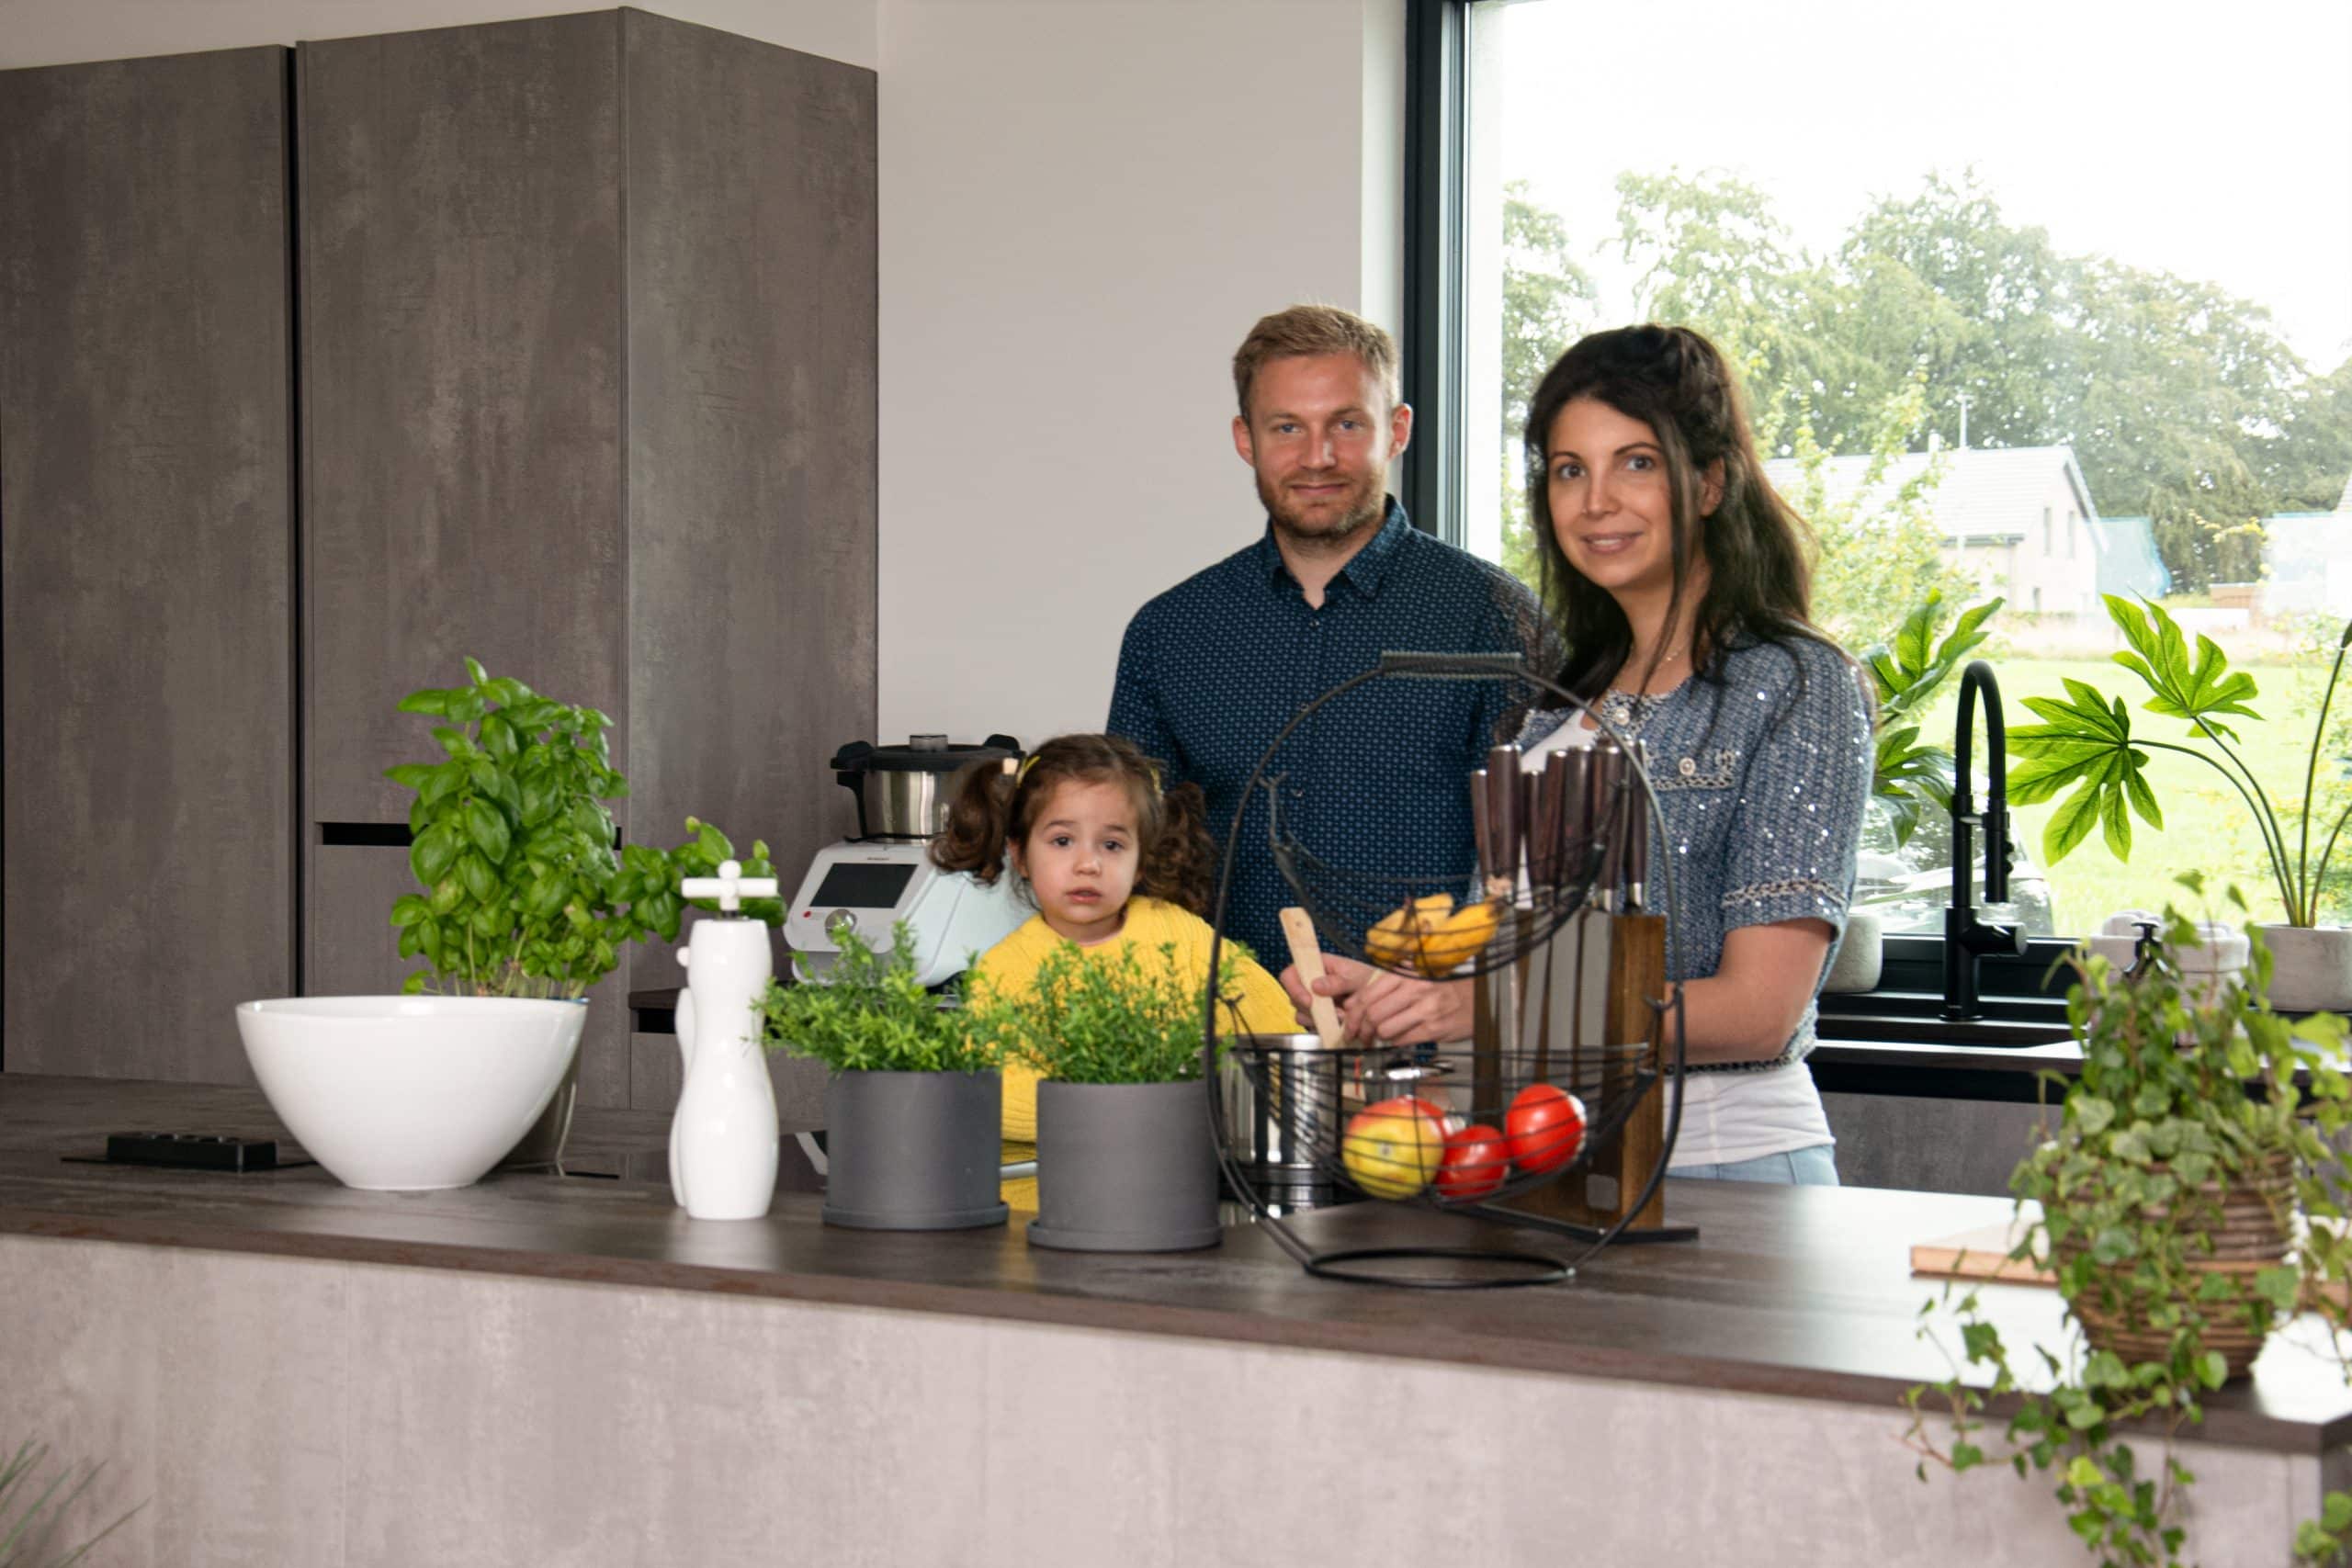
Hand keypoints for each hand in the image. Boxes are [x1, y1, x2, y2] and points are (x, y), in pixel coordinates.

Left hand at [1280, 954, 1470, 1046]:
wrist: (1477, 997)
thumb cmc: (1442, 988)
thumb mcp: (1414, 977)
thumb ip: (1385, 986)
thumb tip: (1351, 1003)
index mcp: (1404, 974)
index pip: (1366, 994)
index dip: (1352, 1013)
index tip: (1347, 1022)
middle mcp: (1414, 988)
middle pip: (1372, 1013)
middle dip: (1360, 1029)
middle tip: (1357, 1036)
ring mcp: (1426, 1008)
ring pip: (1385, 1029)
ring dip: (1376, 1037)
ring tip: (1377, 1038)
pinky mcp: (1435, 1028)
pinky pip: (1403, 1040)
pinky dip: (1394, 1043)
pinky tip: (1396, 1039)